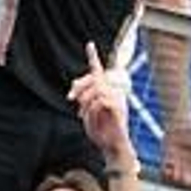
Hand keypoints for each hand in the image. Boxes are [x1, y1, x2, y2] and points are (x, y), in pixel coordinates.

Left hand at [66, 43, 133, 165]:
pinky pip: (102, 100)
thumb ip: (84, 99)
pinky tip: (89, 116)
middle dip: (80, 85)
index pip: (99, 72)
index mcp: (105, 92)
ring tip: (82, 113)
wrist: (111, 146)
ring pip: (97, 88)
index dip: (94, 57)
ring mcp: (118, 100)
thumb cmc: (100, 131)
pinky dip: (91, 108)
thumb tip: (76, 88)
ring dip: (85, 100)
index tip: (89, 44)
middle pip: (95, 77)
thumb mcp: (87, 113)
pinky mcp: (119, 109)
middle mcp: (113, 93)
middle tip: (71, 97)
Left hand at [160, 120, 190, 189]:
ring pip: (176, 177)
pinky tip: (167, 166)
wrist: (180, 123)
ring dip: (175, 178)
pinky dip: (165, 172)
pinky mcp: (167, 158)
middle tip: (187, 178)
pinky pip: (165, 170)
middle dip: (187, 181)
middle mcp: (189, 165)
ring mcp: (178, 162)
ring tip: (175, 172)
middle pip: (189, 180)